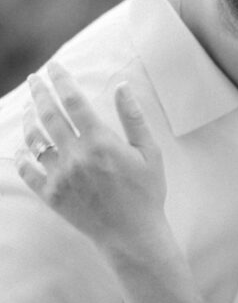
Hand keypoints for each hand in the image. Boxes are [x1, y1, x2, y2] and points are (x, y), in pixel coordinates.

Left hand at [15, 62, 166, 256]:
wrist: (133, 236)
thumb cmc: (146, 194)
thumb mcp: (150, 153)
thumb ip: (133, 118)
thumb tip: (122, 85)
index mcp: (100, 142)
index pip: (73, 101)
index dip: (61, 80)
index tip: (54, 66)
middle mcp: (76, 156)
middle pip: (48, 115)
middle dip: (38, 92)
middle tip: (34, 79)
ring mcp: (61, 177)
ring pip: (35, 141)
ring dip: (28, 120)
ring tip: (28, 109)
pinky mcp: (52, 196)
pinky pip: (29, 172)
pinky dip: (23, 157)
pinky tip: (23, 148)